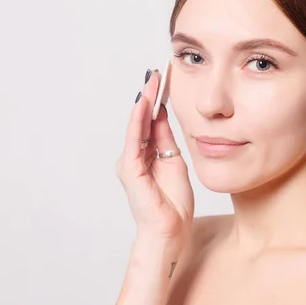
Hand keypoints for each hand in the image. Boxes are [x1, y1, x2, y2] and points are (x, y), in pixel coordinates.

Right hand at [115, 69, 193, 240]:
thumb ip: (166, 141)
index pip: (151, 122)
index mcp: (148, 155)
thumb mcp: (176, 163)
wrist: (170, 232)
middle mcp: (136, 156)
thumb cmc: (173, 204)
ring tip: (151, 82)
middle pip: (142, 120)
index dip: (158, 101)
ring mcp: (130, 162)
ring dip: (144, 103)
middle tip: (156, 73)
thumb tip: (163, 116)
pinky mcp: (129, 169)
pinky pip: (134, 140)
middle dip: (150, 96)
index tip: (165, 81)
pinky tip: (143, 104)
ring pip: (137, 126)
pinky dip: (138, 121)